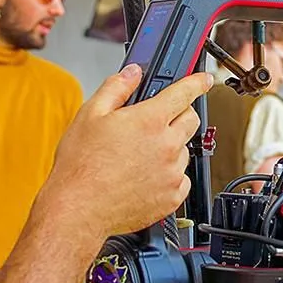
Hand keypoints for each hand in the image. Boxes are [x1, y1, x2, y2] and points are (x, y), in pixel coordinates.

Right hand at [40, 65, 212, 238]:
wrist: (78, 209)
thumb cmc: (81, 166)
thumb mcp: (91, 114)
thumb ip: (116, 88)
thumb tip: (132, 73)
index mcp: (150, 120)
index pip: (185, 92)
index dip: (197, 82)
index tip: (203, 80)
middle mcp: (168, 145)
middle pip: (191, 119)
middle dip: (179, 114)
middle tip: (156, 121)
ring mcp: (172, 173)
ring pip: (185, 150)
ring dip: (171, 146)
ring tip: (140, 155)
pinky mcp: (172, 197)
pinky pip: (181, 179)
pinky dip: (169, 175)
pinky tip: (145, 176)